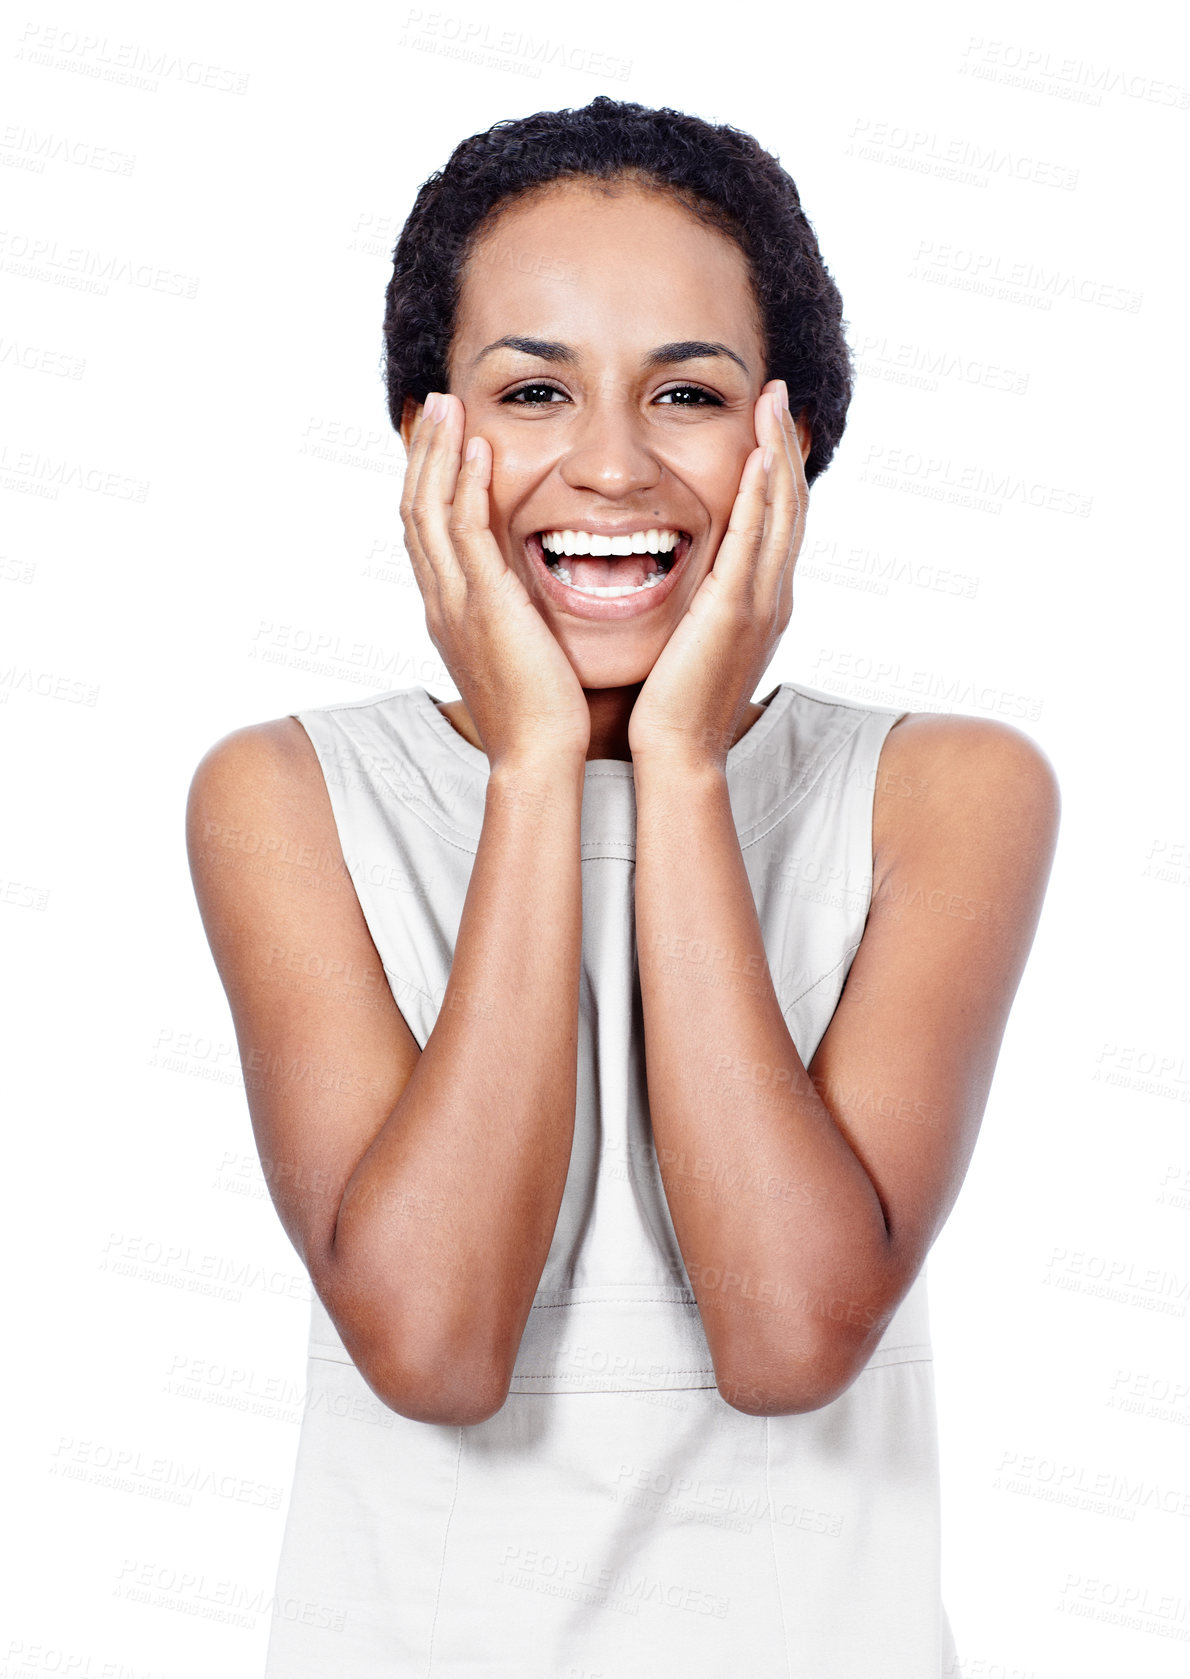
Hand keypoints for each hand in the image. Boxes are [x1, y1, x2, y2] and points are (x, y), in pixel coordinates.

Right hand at [400, 392, 590, 767]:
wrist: (538, 755)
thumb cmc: (541, 715)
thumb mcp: (519, 653)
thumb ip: (514, 617)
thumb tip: (527, 599)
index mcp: (449, 612)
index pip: (425, 532)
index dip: (428, 482)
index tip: (441, 440)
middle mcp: (441, 601)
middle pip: (414, 510)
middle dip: (424, 454)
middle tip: (435, 404)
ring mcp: (455, 602)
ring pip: (429, 511)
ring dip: (438, 453)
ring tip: (449, 406)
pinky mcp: (484, 605)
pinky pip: (464, 532)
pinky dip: (465, 487)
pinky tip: (478, 451)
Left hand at [626, 381, 808, 770]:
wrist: (678, 752)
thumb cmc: (673, 707)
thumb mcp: (693, 644)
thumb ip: (698, 609)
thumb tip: (686, 588)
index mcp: (762, 604)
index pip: (776, 524)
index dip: (778, 474)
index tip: (770, 428)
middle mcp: (772, 597)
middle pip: (789, 506)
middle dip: (785, 448)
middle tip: (779, 396)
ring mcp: (761, 602)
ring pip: (780, 511)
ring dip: (777, 452)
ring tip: (772, 403)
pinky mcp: (737, 609)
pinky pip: (754, 537)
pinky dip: (759, 493)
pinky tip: (756, 454)